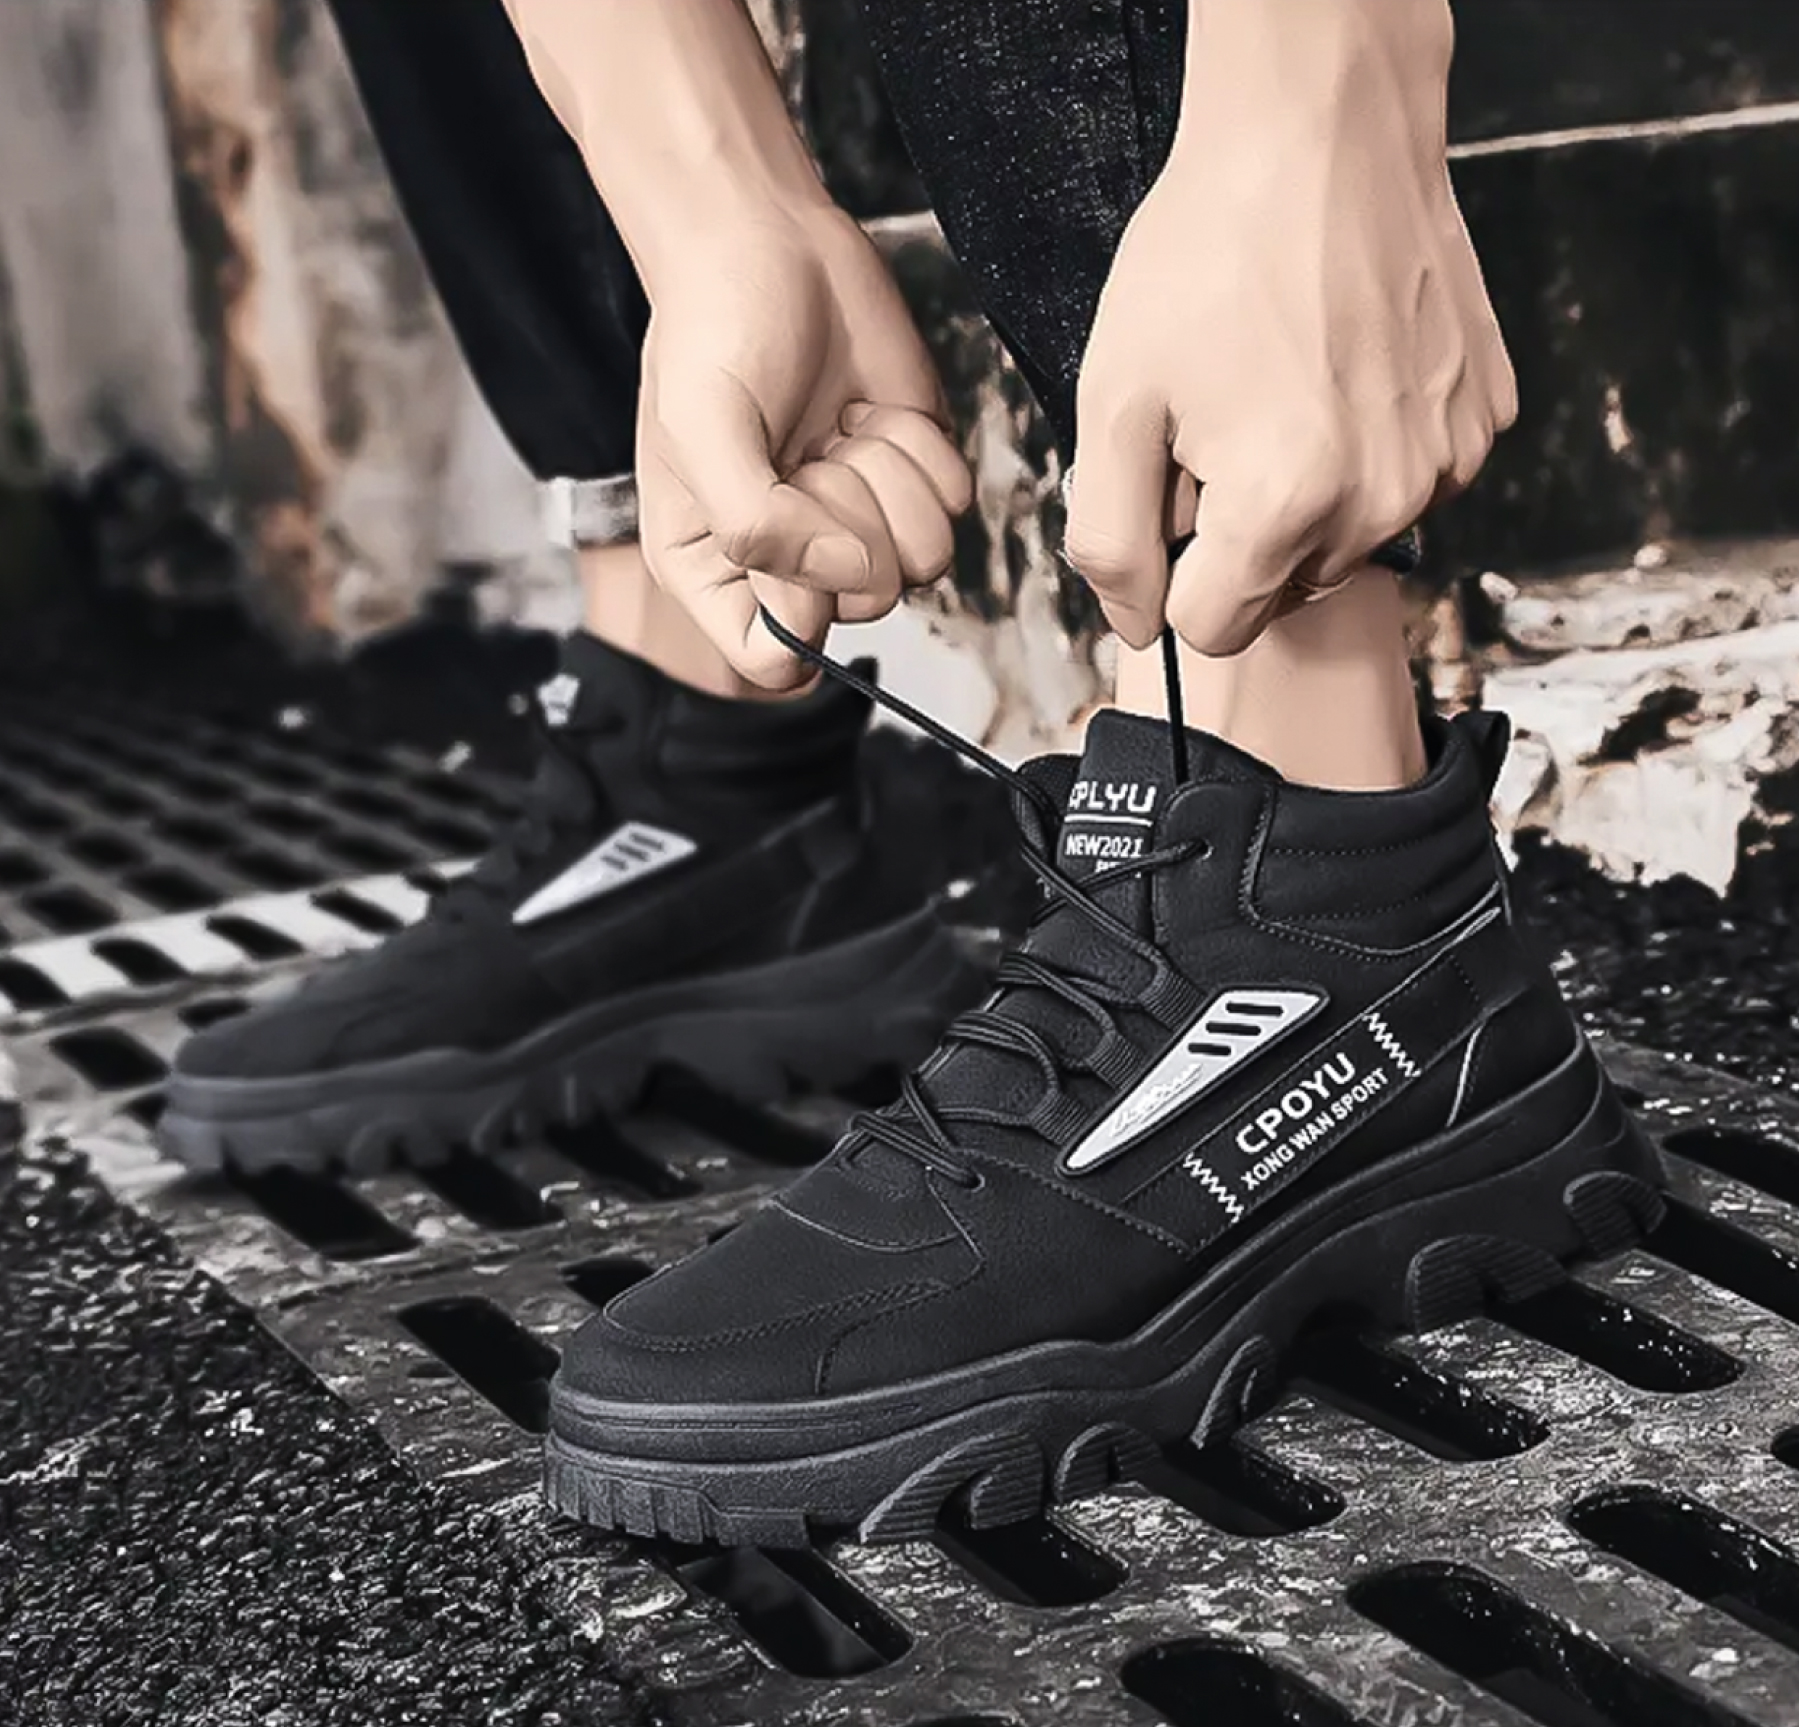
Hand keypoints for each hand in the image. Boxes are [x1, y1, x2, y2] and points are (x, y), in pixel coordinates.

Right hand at [636, 206, 971, 687]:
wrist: (768, 240)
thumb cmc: (713, 332)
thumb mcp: (701, 431)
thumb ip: (755, 525)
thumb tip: (850, 577)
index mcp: (716, 571)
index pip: (777, 659)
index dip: (800, 605)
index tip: (789, 525)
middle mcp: (791, 562)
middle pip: (863, 606)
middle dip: (851, 519)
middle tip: (812, 450)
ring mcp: (859, 523)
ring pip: (922, 564)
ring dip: (891, 482)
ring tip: (841, 428)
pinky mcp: (912, 479)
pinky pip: (953, 504)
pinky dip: (922, 450)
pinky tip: (871, 410)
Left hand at [1065, 0, 1515, 654]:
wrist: (1323, 132)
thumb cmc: (1209, 254)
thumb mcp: (1113, 402)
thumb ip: (1110, 540)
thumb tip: (1139, 623)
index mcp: (1286, 506)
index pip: (1210, 627)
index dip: (1172, 566)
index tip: (1173, 485)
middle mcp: (1383, 501)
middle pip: (1278, 587)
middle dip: (1236, 531)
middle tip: (1224, 422)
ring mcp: (1446, 461)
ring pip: (1343, 542)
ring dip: (1302, 496)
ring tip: (1283, 388)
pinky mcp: (1481, 420)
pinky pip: (1403, 484)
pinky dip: (1365, 451)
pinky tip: (1342, 372)